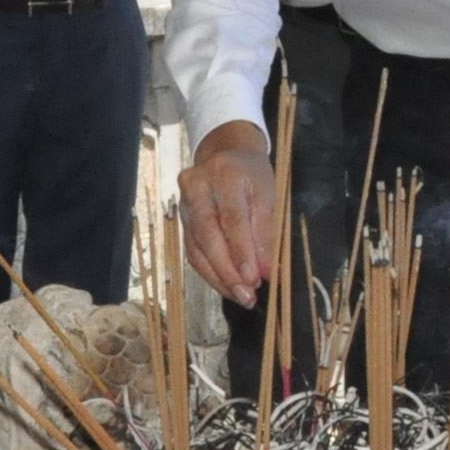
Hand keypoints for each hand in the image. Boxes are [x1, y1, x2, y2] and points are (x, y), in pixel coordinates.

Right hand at [178, 122, 276, 302]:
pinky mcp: (181, 220)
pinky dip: (210, 272)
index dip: (243, 251)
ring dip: (219, 277)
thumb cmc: (251, 174)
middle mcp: (197, 187)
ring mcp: (184, 204)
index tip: (256, 278)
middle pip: (208, 235)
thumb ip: (267, 231)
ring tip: (240, 296)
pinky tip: (226, 286)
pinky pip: (192, 251)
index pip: (232, 218)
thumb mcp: (268, 193)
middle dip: (228, 270)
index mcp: (224, 174)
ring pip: (197, 248)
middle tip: (247, 295)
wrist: (224, 152)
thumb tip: (267, 272)